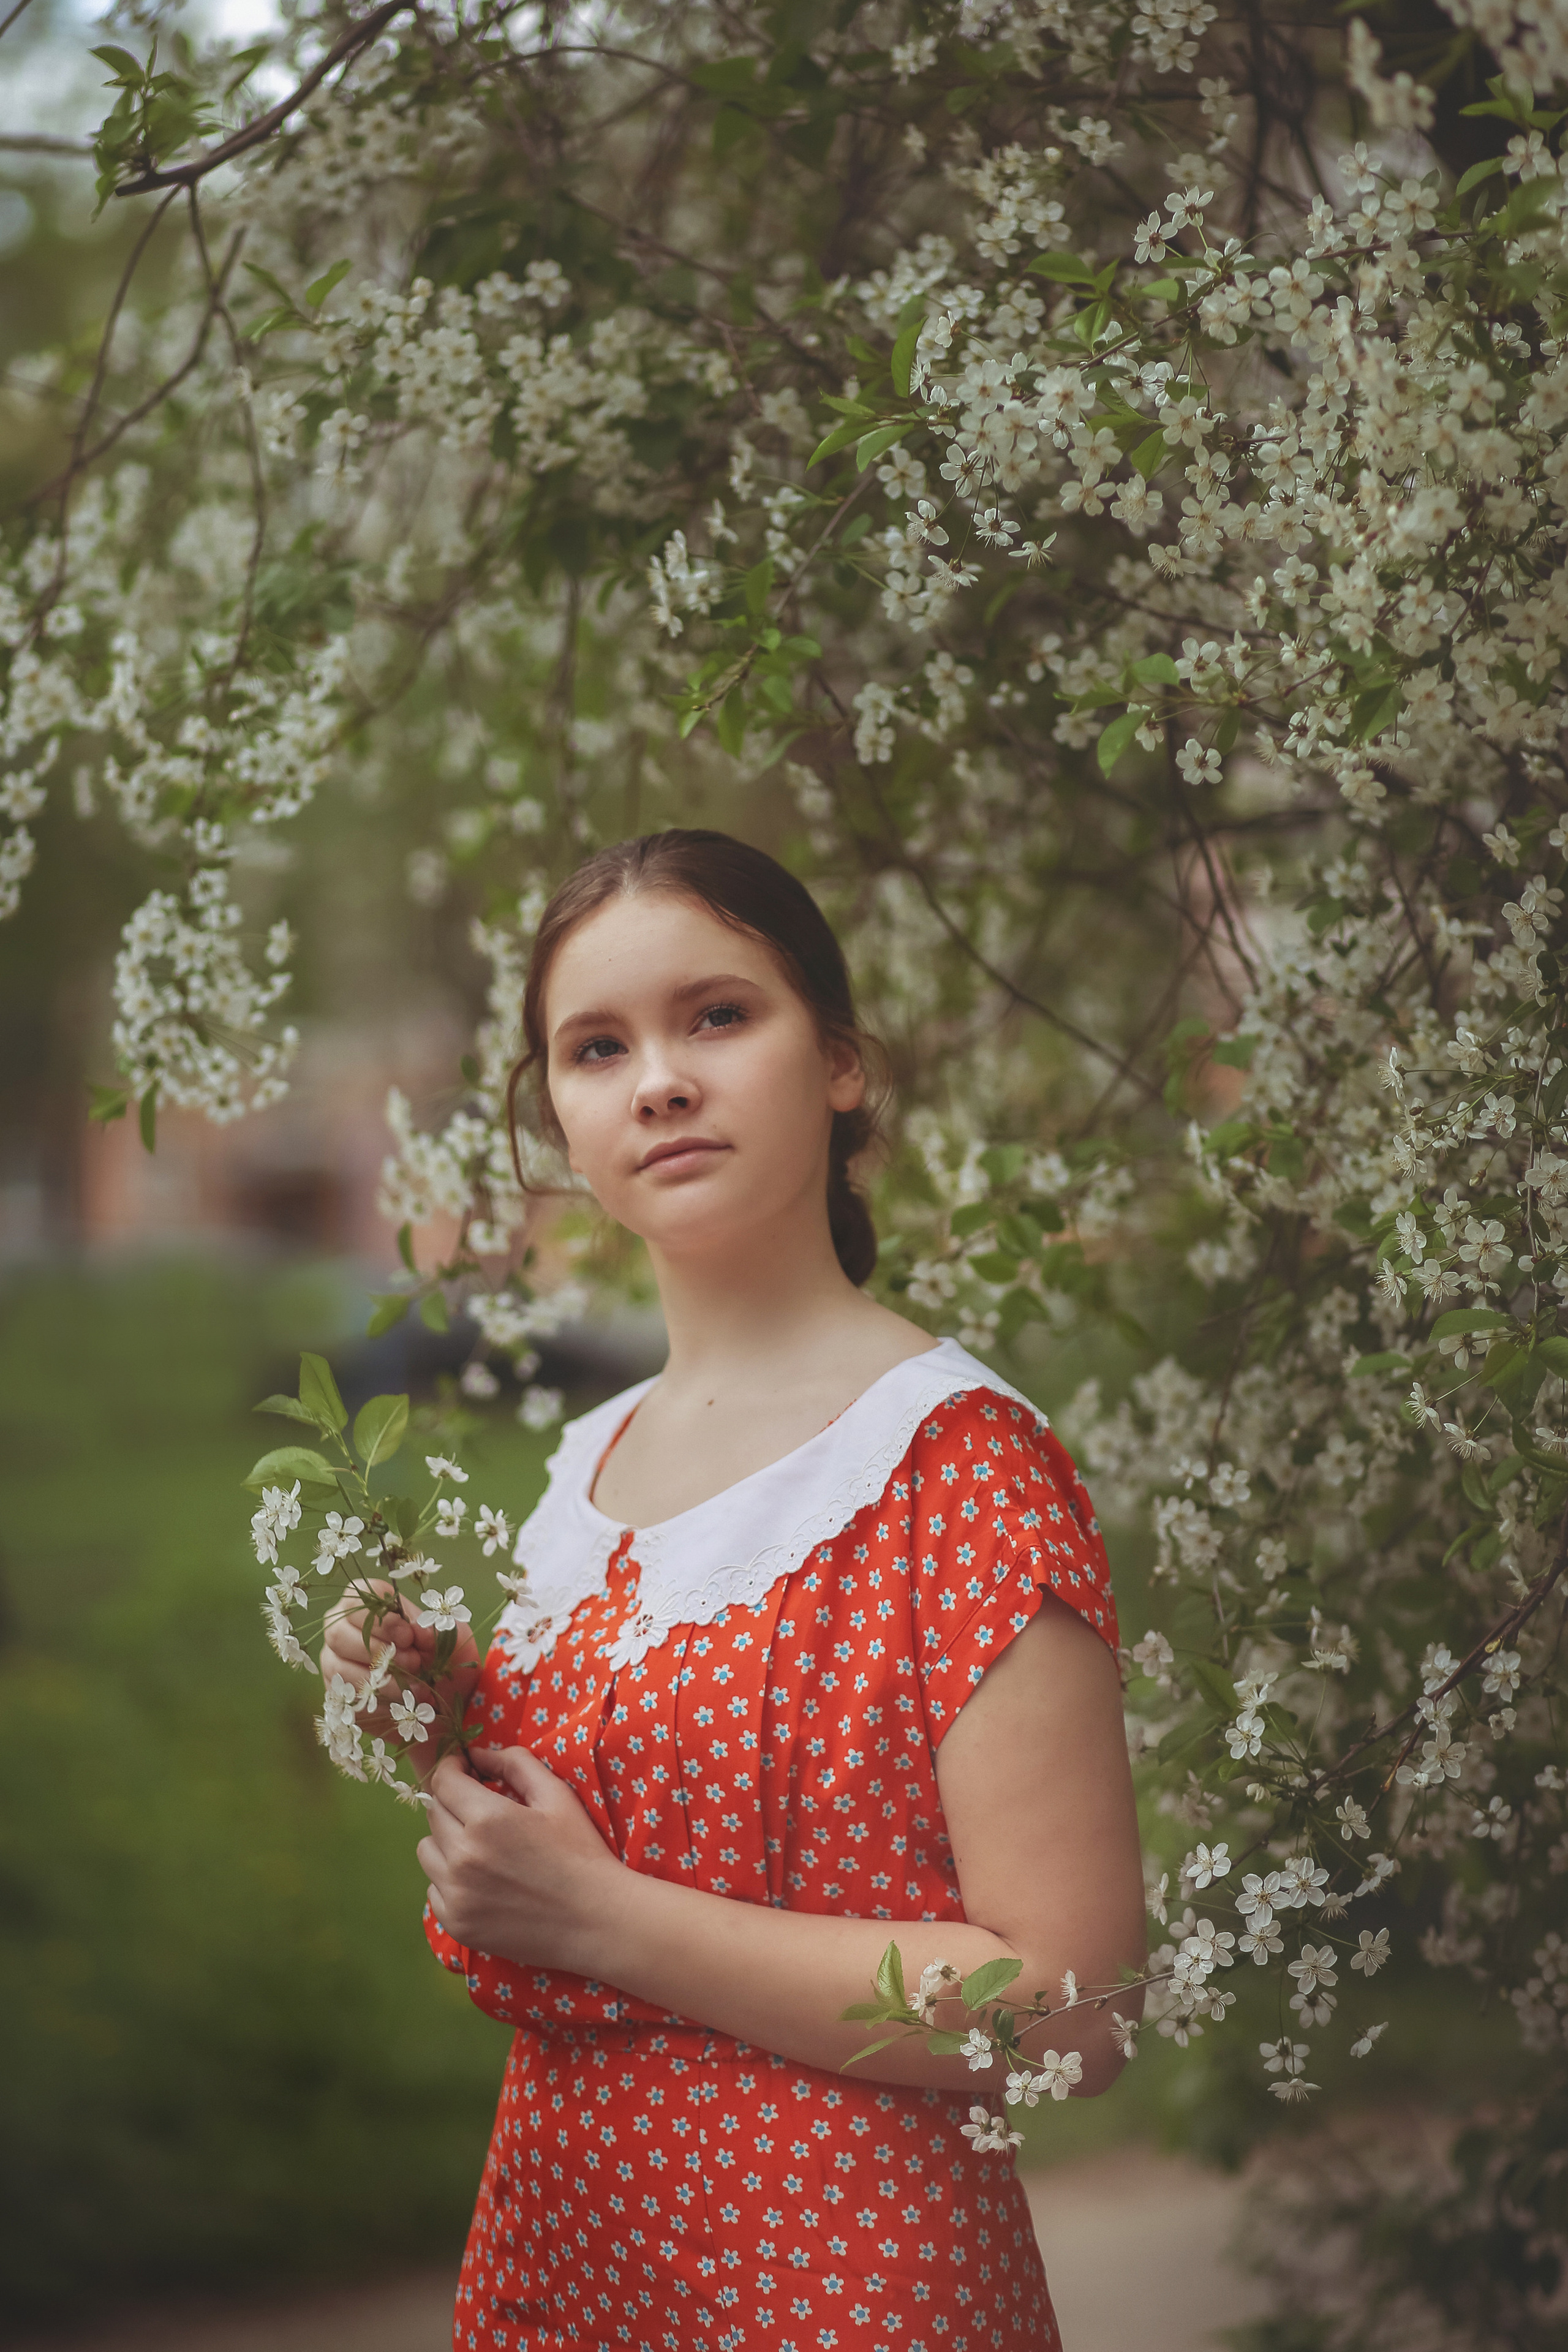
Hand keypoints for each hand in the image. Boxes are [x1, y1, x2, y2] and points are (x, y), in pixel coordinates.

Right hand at [320, 1580, 478, 1766]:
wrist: (442, 1695)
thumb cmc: (440, 1655)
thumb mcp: (446, 1637)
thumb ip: (430, 1629)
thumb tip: (415, 1631)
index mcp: (366, 1605)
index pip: (358, 1600)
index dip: (382, 1619)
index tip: (408, 1636)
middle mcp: (341, 1629)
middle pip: (339, 1634)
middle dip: (380, 1652)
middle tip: (414, 1663)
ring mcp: (333, 1661)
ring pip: (339, 1668)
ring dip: (381, 1680)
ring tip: (415, 1687)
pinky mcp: (336, 1694)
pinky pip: (346, 1697)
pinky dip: (378, 1702)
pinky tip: (402, 1704)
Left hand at [417, 1746, 627, 1973]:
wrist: (595, 1919)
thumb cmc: (580, 1852)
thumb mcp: (556, 1795)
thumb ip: (515, 1763)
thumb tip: (476, 1754)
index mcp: (487, 1819)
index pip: (443, 1782)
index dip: (452, 1769)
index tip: (465, 1770)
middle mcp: (463, 1857)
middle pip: (433, 1814)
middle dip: (453, 1802)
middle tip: (480, 1808)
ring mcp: (457, 1895)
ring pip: (427, 1851)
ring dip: (446, 1841)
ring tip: (479, 1846)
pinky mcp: (457, 1924)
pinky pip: (433, 1890)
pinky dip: (449, 1880)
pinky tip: (481, 1880)